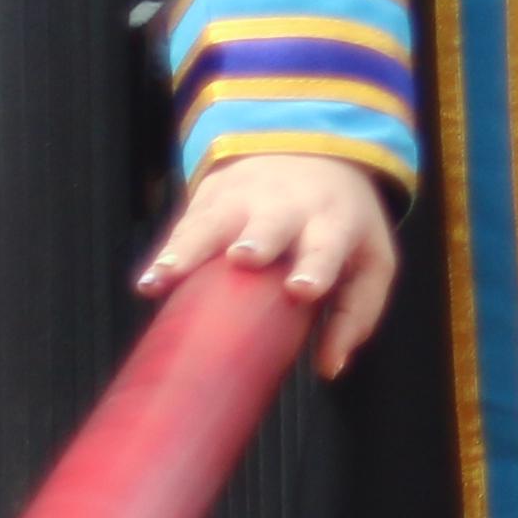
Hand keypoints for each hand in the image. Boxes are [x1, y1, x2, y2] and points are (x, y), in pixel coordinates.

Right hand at [140, 152, 397, 378]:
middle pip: (271, 224)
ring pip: (215, 224)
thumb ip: (355, 313)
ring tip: (166, 277)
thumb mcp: (368, 260)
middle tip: (244, 258)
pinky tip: (150, 281)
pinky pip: (185, 227)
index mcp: (333, 222)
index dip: (316, 266)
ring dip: (191, 250)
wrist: (312, 150)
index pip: (327, 245)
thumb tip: (330, 367)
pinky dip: (166, 253)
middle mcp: (288, 207)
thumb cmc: (340, 221)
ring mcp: (245, 200)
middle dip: (258, 240)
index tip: (302, 289)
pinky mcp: (210, 199)